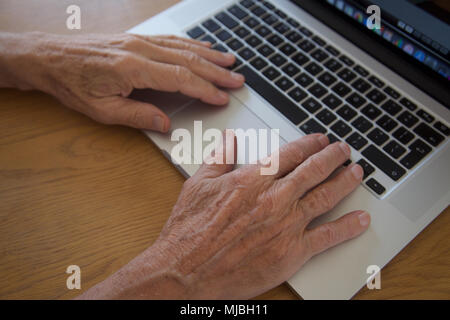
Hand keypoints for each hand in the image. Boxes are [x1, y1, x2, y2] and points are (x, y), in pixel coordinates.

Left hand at [0, 32, 244, 131]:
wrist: (50, 57)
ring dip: (209, 56)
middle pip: (189, 60)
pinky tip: (203, 47)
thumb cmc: (73, 84)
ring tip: (230, 62)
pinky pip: (171, 40)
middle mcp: (140, 50)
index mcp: (133, 68)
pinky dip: (191, 44)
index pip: (180, 78)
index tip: (222, 97)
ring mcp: (140, 41)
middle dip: (216, 72)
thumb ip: (138, 116)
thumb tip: (166, 124)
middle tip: (238, 80)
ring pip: (183, 47)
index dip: (205, 89)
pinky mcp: (137, 38)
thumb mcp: (102, 110)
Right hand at [78, 133, 369, 298]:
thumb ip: (219, 158)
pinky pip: (328, 236)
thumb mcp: (198, 184)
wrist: (186, 272)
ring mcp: (286, 225)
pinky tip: (361, 219)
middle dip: (333, 157)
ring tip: (356, 172)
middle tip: (343, 150)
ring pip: (326, 196)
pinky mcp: (292, 252)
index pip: (290, 153)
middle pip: (314, 170)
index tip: (319, 140)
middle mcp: (274, 198)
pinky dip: (348, 226)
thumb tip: (230, 138)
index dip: (309, 144)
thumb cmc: (189, 232)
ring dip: (345, 181)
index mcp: (252, 179)